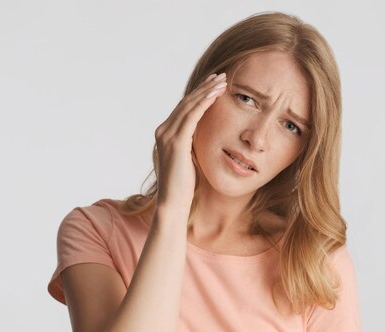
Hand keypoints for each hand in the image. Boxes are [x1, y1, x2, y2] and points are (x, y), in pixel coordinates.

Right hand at [153, 72, 227, 209]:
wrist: (173, 203)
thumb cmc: (184, 186)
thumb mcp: (188, 158)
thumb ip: (191, 144)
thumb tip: (202, 135)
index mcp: (165, 134)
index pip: (184, 108)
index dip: (199, 94)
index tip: (214, 84)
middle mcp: (163, 131)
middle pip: (186, 103)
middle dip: (204, 87)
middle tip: (221, 75)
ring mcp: (167, 136)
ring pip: (189, 106)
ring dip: (206, 91)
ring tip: (222, 81)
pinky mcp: (176, 143)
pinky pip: (191, 117)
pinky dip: (203, 103)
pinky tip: (215, 95)